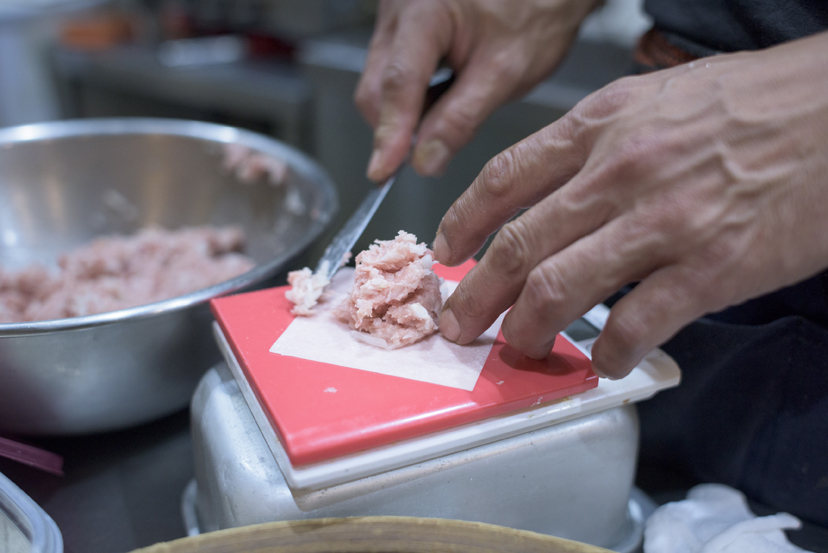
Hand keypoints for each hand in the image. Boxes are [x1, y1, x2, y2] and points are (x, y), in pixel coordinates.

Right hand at [355, 0, 598, 181]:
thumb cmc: (535, 11)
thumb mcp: (505, 72)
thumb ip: (461, 119)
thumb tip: (425, 161)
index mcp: (427, 10)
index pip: (399, 82)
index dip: (390, 133)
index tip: (383, 171)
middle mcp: (401, 8)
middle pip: (379, 86)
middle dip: (399, 127)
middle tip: (433, 152)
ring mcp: (396, 16)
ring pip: (382, 83)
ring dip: (409, 112)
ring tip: (452, 109)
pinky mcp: (401, 27)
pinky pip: (392, 73)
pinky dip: (415, 97)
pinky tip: (443, 96)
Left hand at [433, 31, 827, 378]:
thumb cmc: (755, 104)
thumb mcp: (656, 98)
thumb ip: (596, 142)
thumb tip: (549, 191)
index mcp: (602, 124)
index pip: (503, 179)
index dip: (462, 222)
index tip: (447, 252)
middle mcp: (620, 171)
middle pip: (517, 245)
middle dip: (476, 296)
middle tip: (460, 323)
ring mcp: (663, 221)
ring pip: (558, 288)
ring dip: (527, 331)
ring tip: (519, 348)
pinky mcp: (710, 268)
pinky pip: (634, 324)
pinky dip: (607, 353)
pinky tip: (602, 360)